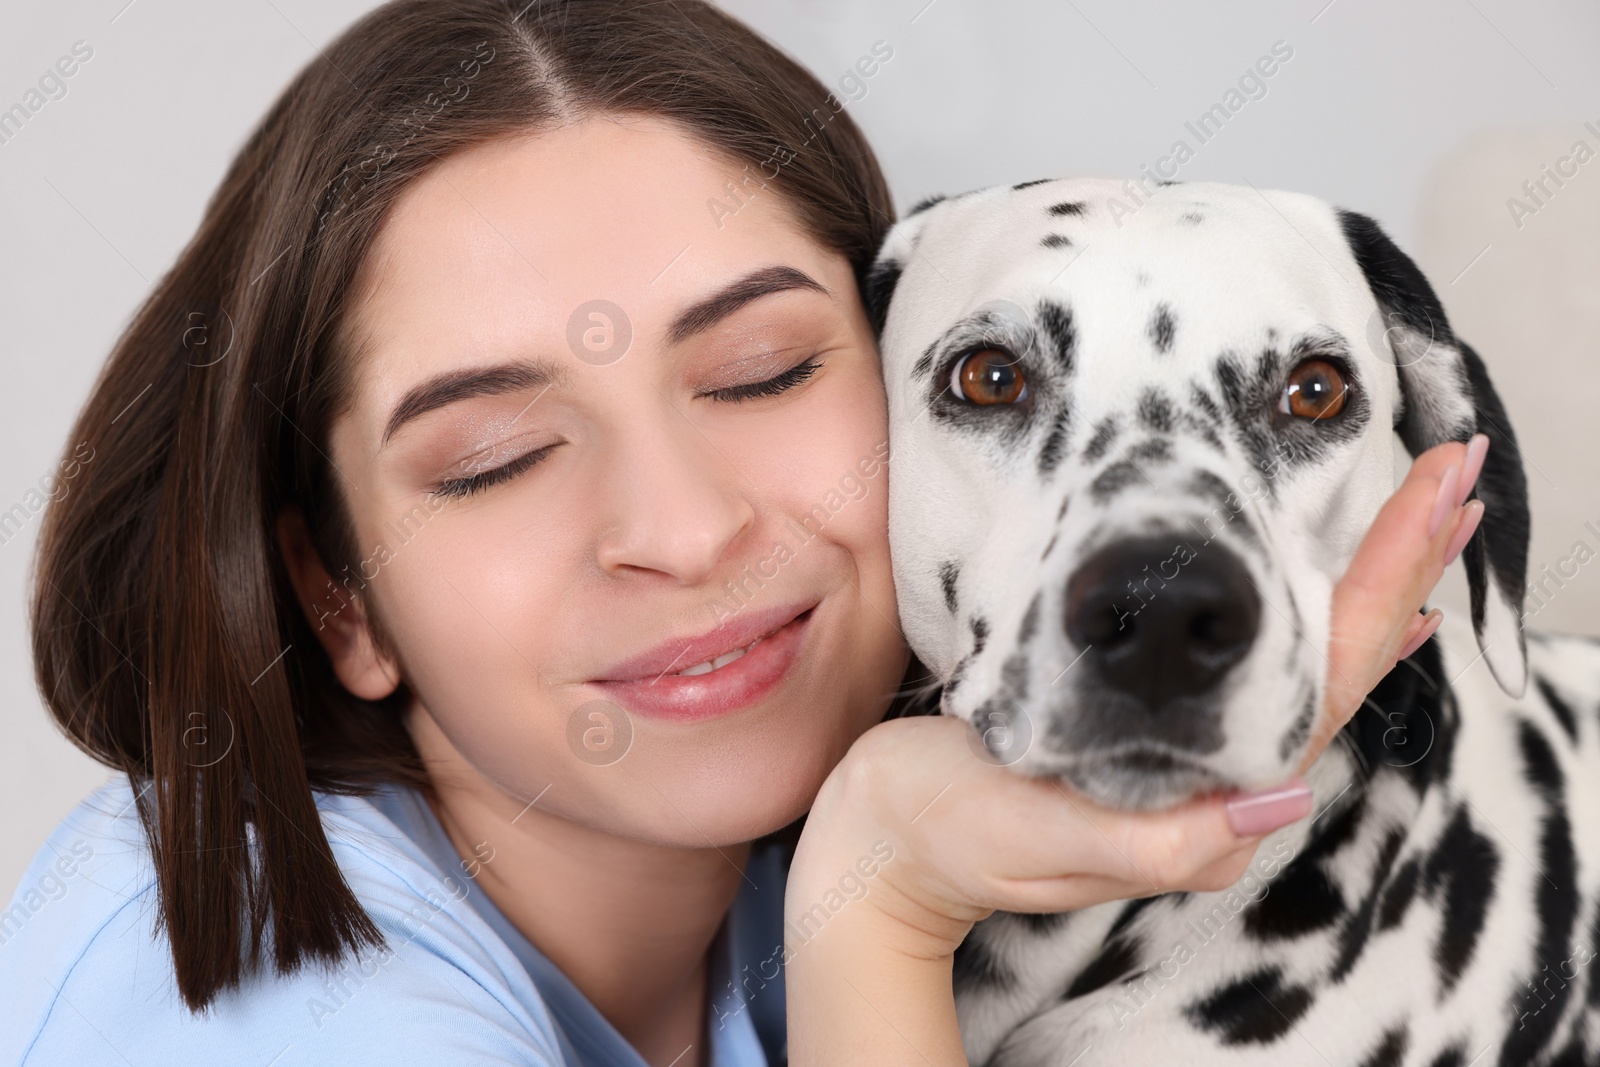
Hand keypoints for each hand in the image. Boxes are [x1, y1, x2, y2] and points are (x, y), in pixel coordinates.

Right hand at [785, 436, 1487, 1064]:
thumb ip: (1157, 840)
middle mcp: (1216, 778)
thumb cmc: (948, 834)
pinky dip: (1303, 610)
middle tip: (1452, 477)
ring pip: (1306, 658)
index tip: (1434, 503)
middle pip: (1338, 660)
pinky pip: (1256, 665)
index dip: (1388, 590)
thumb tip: (1278, 804)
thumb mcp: (1040, 839)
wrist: (885, 842)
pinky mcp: (1149, 728)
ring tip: (1416, 515)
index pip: (1329, 684)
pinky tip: (1317, 583)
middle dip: (1400, 568)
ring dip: (1366, 582)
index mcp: (1207, 804)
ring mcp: (1189, 756)